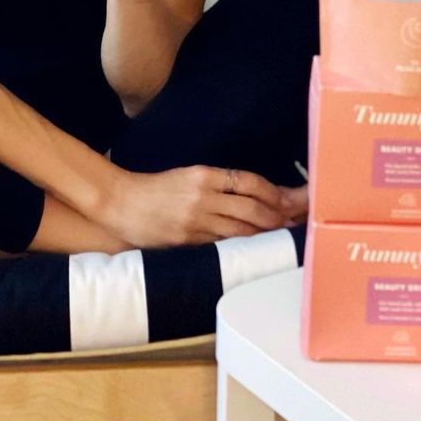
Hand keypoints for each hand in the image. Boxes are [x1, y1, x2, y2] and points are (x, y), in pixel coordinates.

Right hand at [98, 164, 302, 248]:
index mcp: (203, 174)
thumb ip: (219, 184)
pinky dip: (245, 244)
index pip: (249, 182)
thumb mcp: (188, 176)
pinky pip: (224, 243)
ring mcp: (196, 221)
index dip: (274, 191)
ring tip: (287, 233)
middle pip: (252, 207)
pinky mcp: (188, 241)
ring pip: (242, 229)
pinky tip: (259, 245)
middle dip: (280, 214)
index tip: (292, 197)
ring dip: (268, 232)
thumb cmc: (156, 189)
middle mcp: (202, 196)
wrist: (121, 204)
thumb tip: (254, 194)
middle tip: (300, 218)